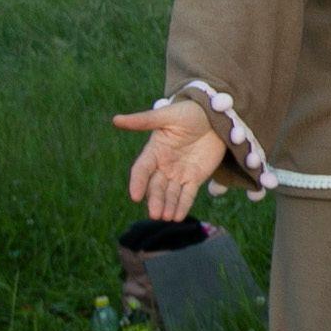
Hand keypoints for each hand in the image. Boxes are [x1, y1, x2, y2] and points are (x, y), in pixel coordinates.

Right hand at [112, 101, 228, 222]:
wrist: (215, 115)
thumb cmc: (188, 112)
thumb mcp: (167, 115)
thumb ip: (143, 121)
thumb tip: (115, 120)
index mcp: (153, 151)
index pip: (141, 170)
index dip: (137, 183)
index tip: (135, 196)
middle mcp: (163, 165)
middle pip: (156, 186)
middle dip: (155, 200)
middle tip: (156, 215)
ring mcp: (179, 173)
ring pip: (170, 193)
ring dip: (168, 206)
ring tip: (166, 218)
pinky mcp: (195, 177)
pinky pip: (187, 194)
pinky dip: (182, 205)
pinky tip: (177, 216)